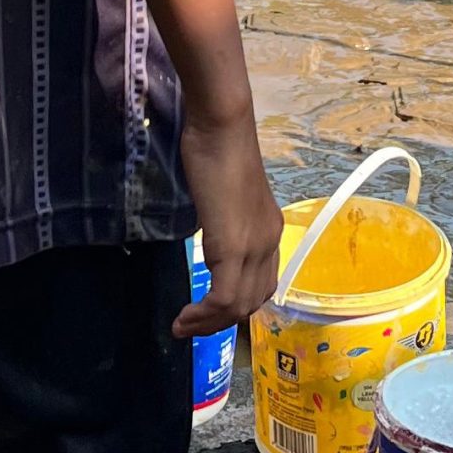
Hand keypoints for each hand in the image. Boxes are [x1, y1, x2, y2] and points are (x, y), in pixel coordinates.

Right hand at [175, 107, 281, 340]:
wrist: (222, 126)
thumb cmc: (217, 146)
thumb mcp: (224, 191)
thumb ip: (224, 215)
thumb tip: (210, 228)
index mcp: (270, 229)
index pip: (262, 283)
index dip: (237, 305)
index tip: (208, 311)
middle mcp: (269, 242)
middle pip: (252, 301)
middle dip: (221, 322)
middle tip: (190, 326)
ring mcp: (253, 245)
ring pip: (239, 306)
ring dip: (209, 324)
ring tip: (182, 327)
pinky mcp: (231, 245)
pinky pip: (223, 297)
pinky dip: (203, 314)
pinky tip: (183, 315)